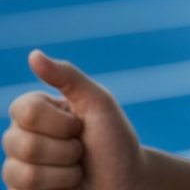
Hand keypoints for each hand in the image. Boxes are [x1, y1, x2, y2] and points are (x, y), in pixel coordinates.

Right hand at [2, 49, 148, 189]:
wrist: (127, 184)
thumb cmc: (114, 141)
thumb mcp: (97, 102)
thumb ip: (67, 76)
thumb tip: (33, 54)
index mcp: (37, 109)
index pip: (25, 110)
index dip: (59, 122)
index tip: (80, 125)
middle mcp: (22, 136)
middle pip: (22, 143)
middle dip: (65, 150)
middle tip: (81, 150)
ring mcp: (19, 167)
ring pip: (21, 172)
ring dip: (63, 173)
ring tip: (75, 170)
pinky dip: (56, 189)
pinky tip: (65, 188)